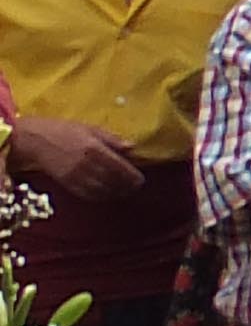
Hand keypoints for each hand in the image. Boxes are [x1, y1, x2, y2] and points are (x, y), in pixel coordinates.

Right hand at [5, 114, 142, 201]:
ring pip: (101, 190)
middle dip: (126, 186)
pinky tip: (106, 194)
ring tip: (123, 192)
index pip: (119, 167)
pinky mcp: (66, 183)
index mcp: (94, 148)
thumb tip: (133, 147)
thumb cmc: (63, 130)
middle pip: (112, 181)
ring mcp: (75, 175)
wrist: (34, 140)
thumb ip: (112, 139)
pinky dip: (99, 196)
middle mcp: (86, 164)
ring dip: (114, 193)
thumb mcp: (90, 128)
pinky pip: (86, 194)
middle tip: (135, 188)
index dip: (132, 176)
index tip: (140, 180)